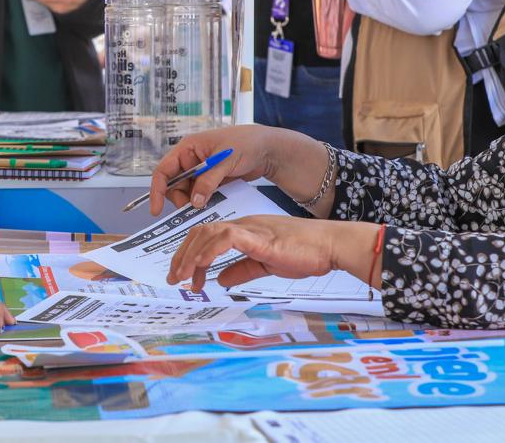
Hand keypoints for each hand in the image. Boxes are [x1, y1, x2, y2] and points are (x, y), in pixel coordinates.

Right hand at [147, 124, 322, 214]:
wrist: (268, 148)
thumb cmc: (246, 144)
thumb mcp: (225, 161)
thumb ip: (208, 181)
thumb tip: (193, 202)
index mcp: (188, 148)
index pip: (164, 170)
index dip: (157, 190)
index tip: (156, 210)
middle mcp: (191, 159)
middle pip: (174, 186)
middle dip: (181, 199)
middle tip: (194, 210)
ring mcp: (201, 171)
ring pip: (188, 193)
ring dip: (194, 202)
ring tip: (208, 206)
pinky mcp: (211, 180)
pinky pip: (201, 195)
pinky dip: (204, 202)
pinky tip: (214, 206)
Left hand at [165, 216, 382, 291]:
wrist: (329, 245)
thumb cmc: (304, 253)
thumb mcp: (266, 265)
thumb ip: (243, 270)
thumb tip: (222, 279)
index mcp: (244, 231)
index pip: (207, 236)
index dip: (190, 255)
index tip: (186, 278)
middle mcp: (242, 225)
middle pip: (201, 232)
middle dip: (182, 255)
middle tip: (175, 279)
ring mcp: (250, 228)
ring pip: (208, 233)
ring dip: (191, 255)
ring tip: (182, 277)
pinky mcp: (259, 236)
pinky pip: (226, 238)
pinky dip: (209, 251)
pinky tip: (201, 266)